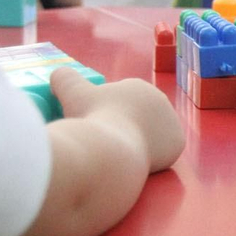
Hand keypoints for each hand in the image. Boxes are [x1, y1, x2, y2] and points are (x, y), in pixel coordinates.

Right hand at [50, 68, 184, 173]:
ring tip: (118, 152)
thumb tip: (57, 73)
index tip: (95, 125)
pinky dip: (148, 157)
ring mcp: (172, 123)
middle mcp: (161, 102)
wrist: (111, 149)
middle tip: (106, 141)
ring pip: (150, 135)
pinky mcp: (177, 145)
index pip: (122, 101)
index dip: (105, 114)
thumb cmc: (92, 117)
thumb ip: (64, 78)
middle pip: (138, 118)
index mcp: (140, 87)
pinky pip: (161, 152)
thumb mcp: (71, 92)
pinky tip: (132, 161)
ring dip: (136, 141)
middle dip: (123, 127)